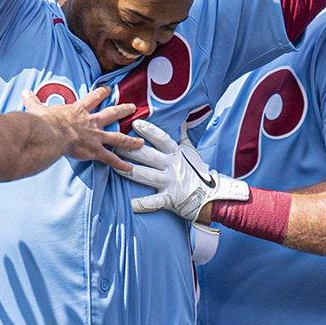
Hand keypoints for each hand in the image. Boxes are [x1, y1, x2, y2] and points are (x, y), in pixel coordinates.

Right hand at [33, 86, 143, 173]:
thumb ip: (33, 101)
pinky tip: (130, 167)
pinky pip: (110, 158)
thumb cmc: (46, 122)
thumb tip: (24, 92)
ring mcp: (95, 136)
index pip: (93, 98)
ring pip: (117, 136)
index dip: (102, 93)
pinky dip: (120, 163)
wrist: (52, 134)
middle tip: (133, 108)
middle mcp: (91, 122)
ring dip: (130, 140)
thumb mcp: (38, 109)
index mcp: (79, 111)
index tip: (109, 90)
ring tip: (140, 142)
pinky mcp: (95, 151)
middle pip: (111, 114)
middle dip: (123, 110)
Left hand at [124, 119, 248, 220]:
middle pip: (149, 156)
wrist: (211, 195)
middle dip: (131, 151)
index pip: (162, 139)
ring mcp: (170, 183)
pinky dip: (141, 204)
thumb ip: (182, 136)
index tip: (135, 124)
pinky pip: (153, 203)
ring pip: (147, 176)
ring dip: (130, 172)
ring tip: (115, 168)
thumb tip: (181, 119)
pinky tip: (129, 203)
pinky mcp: (170, 200)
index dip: (149, 131)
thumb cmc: (197, 172)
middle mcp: (172, 167)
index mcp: (176, 154)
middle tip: (115, 144)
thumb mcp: (191, 151)